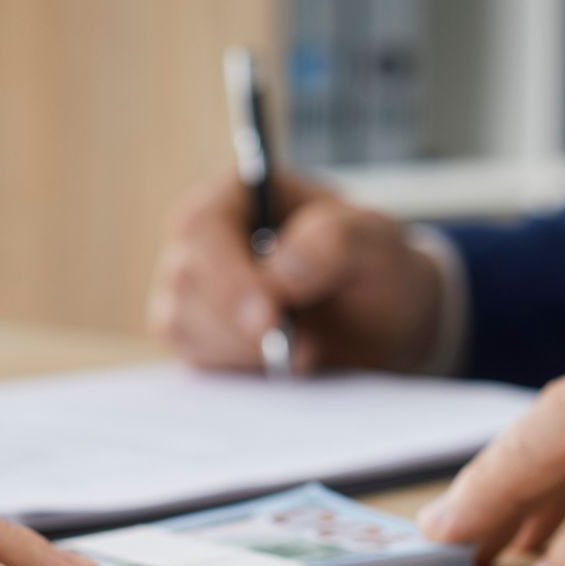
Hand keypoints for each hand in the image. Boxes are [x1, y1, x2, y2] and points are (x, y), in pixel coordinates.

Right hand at [147, 170, 444, 373]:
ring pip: (183, 326)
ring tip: (308, 355)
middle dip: (241, 326)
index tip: (268, 317)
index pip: (203, 228)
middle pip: (186, 282)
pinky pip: (196, 360)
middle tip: (304, 352)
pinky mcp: (199, 336)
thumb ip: (336, 242)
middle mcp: (205, 239)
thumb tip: (281, 272)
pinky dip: (240, 371)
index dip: (228, 275)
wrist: (381, 324)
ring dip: (244, 352)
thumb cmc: (376, 269)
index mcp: (239, 194)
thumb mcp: (377, 243)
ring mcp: (196, 290)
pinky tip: (283, 369)